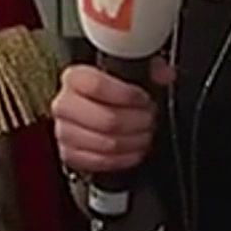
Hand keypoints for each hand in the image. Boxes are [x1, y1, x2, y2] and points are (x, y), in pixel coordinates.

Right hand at [51, 59, 173, 173]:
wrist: (88, 109)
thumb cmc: (107, 90)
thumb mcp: (129, 71)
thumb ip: (149, 69)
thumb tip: (165, 74)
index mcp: (74, 78)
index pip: (96, 85)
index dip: (127, 94)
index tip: (144, 98)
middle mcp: (65, 104)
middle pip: (107, 119)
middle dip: (137, 121)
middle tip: (150, 118)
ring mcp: (64, 131)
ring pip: (107, 144)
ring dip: (134, 141)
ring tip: (146, 134)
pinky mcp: (69, 155)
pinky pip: (101, 162)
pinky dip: (124, 159)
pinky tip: (134, 150)